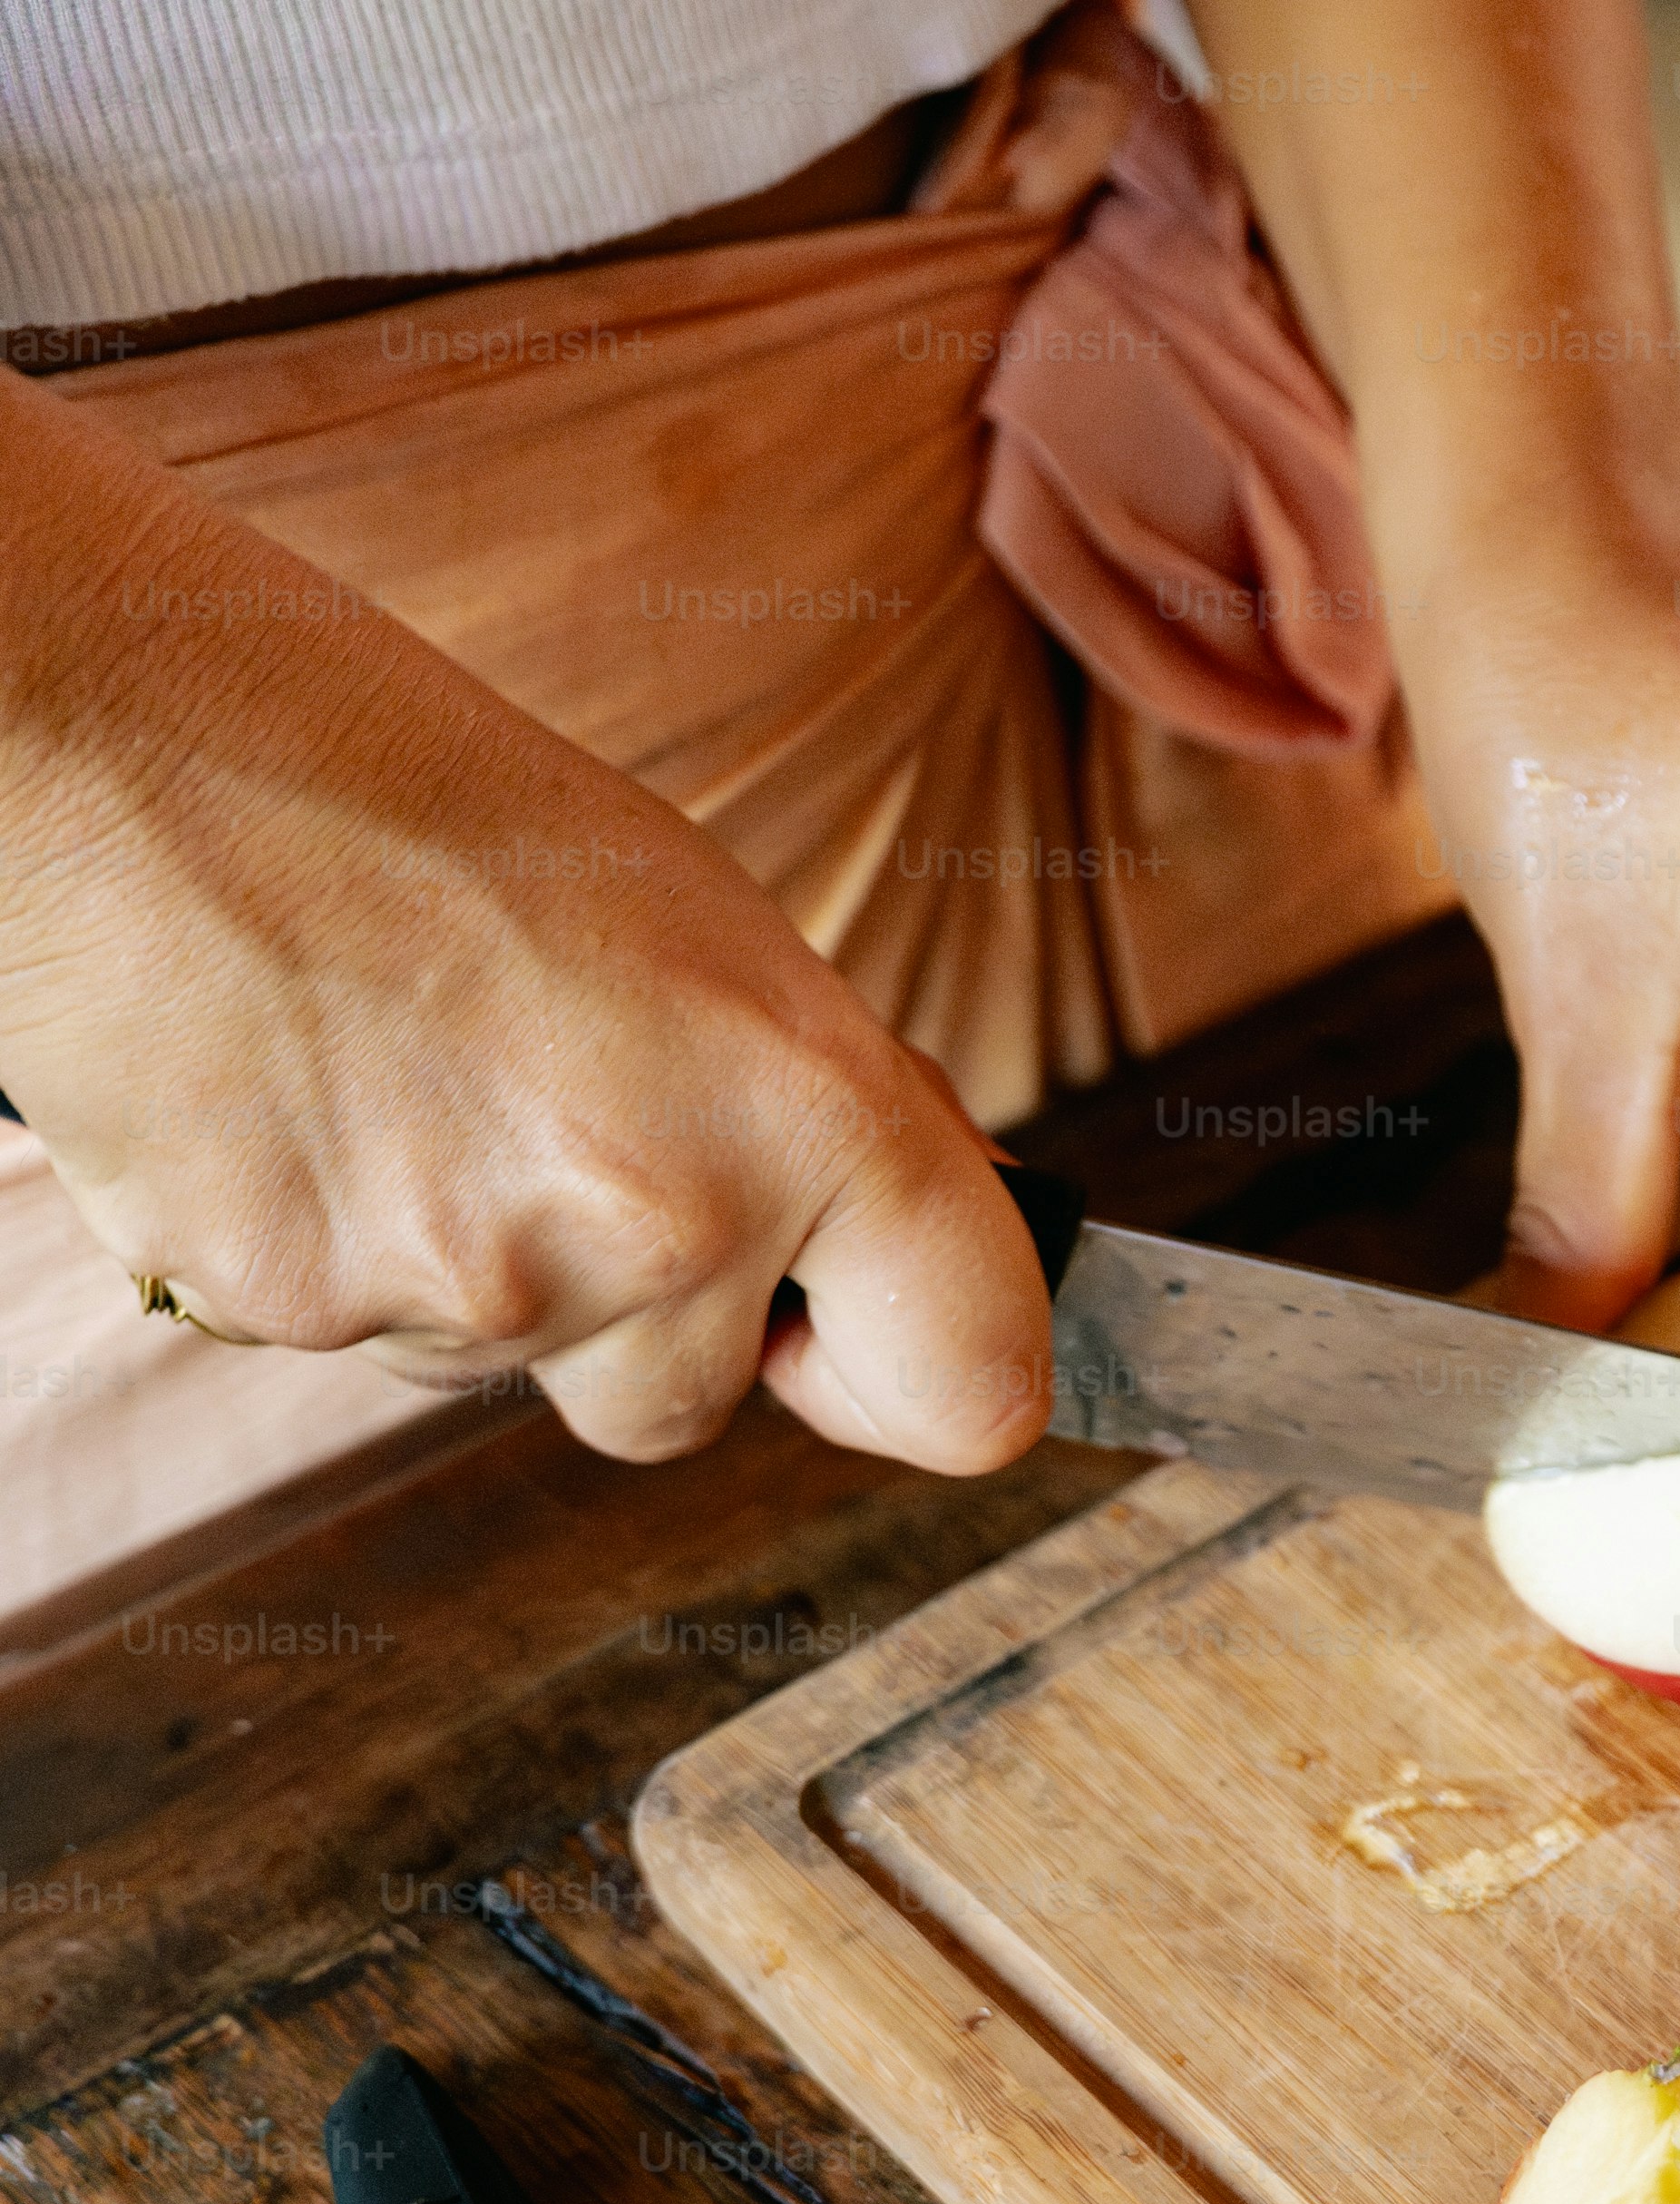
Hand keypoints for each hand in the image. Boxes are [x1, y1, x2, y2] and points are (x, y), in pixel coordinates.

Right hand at [0, 379, 1048, 1472]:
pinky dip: (342, 1244)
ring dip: (489, 1266)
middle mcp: (656, 1219)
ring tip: (407, 1069)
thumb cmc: (417, 798)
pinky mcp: (289, 1306)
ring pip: (521, 1371)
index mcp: (804, 1107)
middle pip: (689, 1407)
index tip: (858, 1335)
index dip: (921, 1376)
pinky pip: (363, 1338)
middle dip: (646, 1312)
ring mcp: (467, 1283)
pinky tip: (297, 1096)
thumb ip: (825, 1114)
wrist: (121, 736)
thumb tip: (946, 1231)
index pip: (973, 1388)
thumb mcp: (702, 932)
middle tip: (550, 1120)